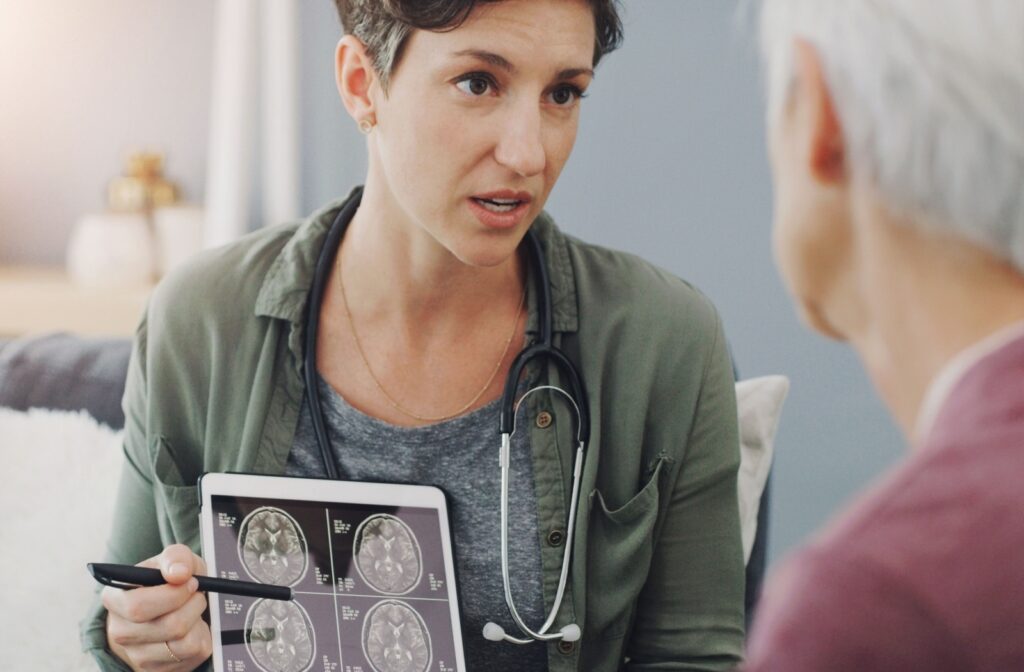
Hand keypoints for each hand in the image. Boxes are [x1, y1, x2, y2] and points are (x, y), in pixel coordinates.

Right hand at [103, 544, 212, 670]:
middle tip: (197, 594)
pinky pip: (194, 654)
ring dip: (199, 620)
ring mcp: (138, 655)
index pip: (138, 606)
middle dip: (193, 605)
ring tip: (193, 609)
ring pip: (185, 643)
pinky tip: (193, 626)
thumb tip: (179, 573)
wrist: (167, 607)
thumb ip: (176, 558)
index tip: (191, 582)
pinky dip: (203, 636)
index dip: (173, 594)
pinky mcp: (158, 669)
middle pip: (169, 626)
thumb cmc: (167, 582)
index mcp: (115, 600)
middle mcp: (120, 632)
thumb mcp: (172, 561)